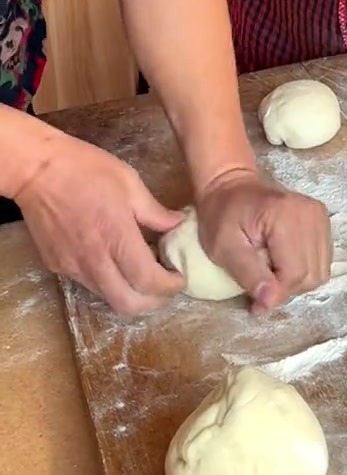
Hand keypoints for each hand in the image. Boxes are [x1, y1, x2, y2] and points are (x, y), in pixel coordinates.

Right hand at [14, 134, 183, 314]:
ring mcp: (72, 267)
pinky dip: (108, 281)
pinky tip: (113, 260)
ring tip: (141, 272)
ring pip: (107, 297)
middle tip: (165, 287)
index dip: (169, 286)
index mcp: (116, 237)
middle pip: (128, 305)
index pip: (148, 281)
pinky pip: (88, 284)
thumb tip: (178, 225)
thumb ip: (155, 212)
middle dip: (153, 303)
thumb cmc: (86, 169)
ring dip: (130, 293)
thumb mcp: (129, 182)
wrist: (37, 169)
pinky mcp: (57, 266)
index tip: (181, 278)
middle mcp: (93, 260)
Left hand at [196, 168, 332, 312]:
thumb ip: (248, 274)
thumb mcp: (223, 247)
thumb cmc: (221, 215)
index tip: (255, 304)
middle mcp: (310, 213)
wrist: (231, 185)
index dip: (276, 294)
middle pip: (311, 275)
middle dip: (285, 290)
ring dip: (296, 283)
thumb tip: (270, 301)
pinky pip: (321, 261)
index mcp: (285, 215)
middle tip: (260, 290)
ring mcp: (319, 215)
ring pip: (320, 272)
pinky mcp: (322, 220)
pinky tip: (282, 265)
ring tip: (271, 276)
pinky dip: (303, 271)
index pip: (294, 273)